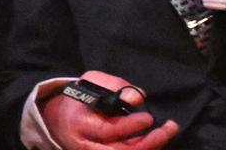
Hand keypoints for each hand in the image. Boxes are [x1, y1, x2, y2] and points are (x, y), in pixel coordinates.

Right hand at [41, 70, 177, 149]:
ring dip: (151, 147)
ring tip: (167, 131)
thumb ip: (112, 85)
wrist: (57, 119)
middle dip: (149, 142)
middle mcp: (87, 146)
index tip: (148, 117)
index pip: (108, 131)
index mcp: (80, 124)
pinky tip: (156, 139)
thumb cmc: (77, 97)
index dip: (130, 127)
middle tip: (168, 128)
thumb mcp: (89, 82)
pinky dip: (144, 149)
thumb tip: (137, 97)